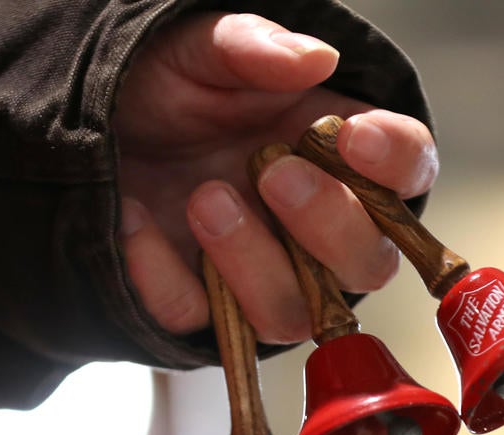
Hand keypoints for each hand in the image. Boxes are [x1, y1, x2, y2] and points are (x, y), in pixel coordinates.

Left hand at [114, 12, 437, 343]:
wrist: (95, 126)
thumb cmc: (167, 87)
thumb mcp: (200, 49)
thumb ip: (252, 47)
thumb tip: (314, 59)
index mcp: (337, 156)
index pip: (408, 172)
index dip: (397, 162)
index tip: (356, 136)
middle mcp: (311, 227)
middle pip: (367, 264)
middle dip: (329, 224)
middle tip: (274, 173)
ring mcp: (257, 273)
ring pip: (290, 313)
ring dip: (253, 263)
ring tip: (205, 198)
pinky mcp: (196, 303)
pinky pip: (196, 318)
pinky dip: (162, 275)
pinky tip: (135, 220)